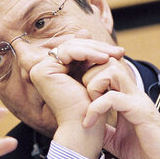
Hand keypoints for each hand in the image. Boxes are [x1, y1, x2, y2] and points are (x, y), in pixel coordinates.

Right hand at [27, 33, 124, 157]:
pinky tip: (105, 59)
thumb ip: (85, 54)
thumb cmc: (89, 107)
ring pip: (72, 47)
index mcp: (49, 70)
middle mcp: (40, 69)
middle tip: (120, 51)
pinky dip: (89, 53)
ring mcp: (39, 69)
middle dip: (98, 47)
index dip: (95, 48)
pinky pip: (69, 52)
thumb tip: (83, 30)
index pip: (73, 49)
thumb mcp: (89, 74)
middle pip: (72, 47)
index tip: (117, 51)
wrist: (83, 128)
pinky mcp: (42, 70)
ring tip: (115, 56)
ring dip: (96, 49)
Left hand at [81, 58, 159, 158]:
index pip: (105, 71)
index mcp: (127, 97)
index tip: (77, 99)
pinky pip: (112, 97)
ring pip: (111, 71)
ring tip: (87, 109)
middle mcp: (133, 93)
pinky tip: (89, 123)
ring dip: (93, 86)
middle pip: (108, 62)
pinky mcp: (139, 110)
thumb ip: (103, 130)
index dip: (88, 79)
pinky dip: (95, 108)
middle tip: (81, 100)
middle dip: (88, 76)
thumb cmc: (148, 151)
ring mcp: (137, 99)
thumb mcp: (116, 140)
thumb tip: (85, 127)